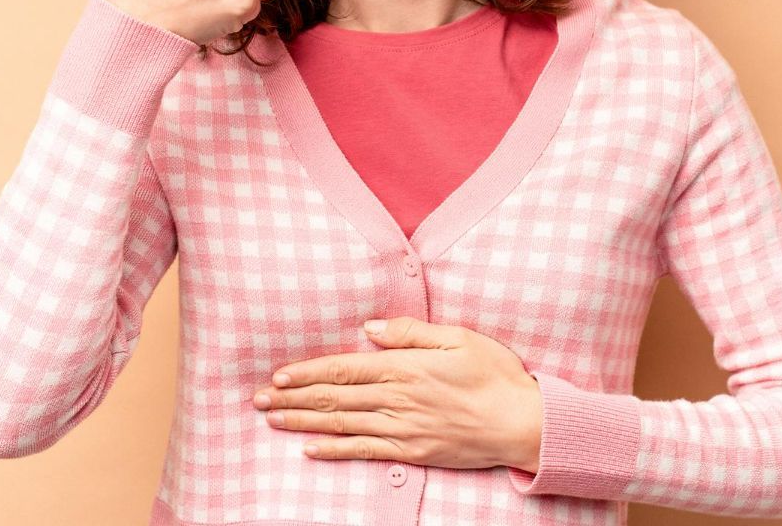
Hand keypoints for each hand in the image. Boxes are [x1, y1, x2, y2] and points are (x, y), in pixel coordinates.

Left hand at [251, 316, 543, 472]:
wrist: (522, 423)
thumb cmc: (495, 374)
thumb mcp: (458, 338)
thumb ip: (411, 332)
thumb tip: (370, 329)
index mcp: (405, 367)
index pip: (344, 369)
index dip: (308, 372)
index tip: (278, 374)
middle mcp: (398, 398)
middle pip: (334, 397)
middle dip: (293, 397)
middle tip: (258, 399)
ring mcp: (403, 428)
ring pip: (342, 424)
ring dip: (304, 422)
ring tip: (273, 419)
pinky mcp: (411, 452)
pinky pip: (365, 451)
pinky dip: (335, 450)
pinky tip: (310, 450)